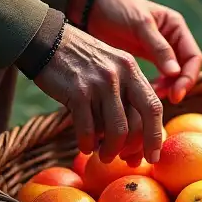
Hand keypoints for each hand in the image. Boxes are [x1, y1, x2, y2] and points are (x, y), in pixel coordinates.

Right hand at [33, 21, 164, 164]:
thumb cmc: (79, 61)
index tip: (152, 157)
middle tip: (125, 160)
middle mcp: (120, 75)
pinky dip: (87, 143)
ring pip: (116, 130)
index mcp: (132, 69)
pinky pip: (88, 129)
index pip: (154, 107)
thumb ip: (125, 93)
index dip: (155, 135)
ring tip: (102, 155)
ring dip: (110, 150)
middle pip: (139, 122)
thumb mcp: (110, 66)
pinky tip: (84, 146)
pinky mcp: (78, 92)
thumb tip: (135, 137)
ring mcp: (99, 83)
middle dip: (135, 148)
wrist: (47, 40)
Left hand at [69, 0, 201, 104]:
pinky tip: (147, 91)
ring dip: (169, 87)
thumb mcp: (139, 25)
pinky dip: (157, 85)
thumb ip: (159, 48)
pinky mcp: (147, 58)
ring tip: (154, 95)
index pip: (194, 56)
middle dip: (179, 84)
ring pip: (173, 75)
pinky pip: (159, 75)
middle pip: (186, 68)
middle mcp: (172, 39)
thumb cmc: (117, 8)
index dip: (188, 77)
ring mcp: (160, 50)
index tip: (176, 93)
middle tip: (168, 99)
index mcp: (176, 27)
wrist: (92, 7)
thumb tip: (176, 73)